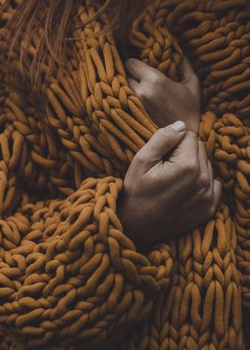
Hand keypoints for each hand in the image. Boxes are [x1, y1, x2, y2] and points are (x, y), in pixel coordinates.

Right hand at [117, 121, 221, 252]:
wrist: (137, 225)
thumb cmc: (136, 191)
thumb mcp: (141, 160)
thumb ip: (162, 138)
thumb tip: (181, 124)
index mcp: (187, 166)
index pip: (189, 136)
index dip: (173, 142)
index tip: (161, 156)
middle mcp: (203, 180)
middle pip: (200, 149)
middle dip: (184, 153)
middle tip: (165, 167)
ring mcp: (208, 197)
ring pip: (207, 166)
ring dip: (193, 167)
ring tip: (172, 179)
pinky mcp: (209, 209)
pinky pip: (214, 184)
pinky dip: (201, 182)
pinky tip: (184, 189)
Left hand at [125, 57, 200, 132]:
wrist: (181, 138)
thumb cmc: (189, 109)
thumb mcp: (192, 83)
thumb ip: (183, 64)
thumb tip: (175, 50)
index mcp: (154, 80)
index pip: (130, 63)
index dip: (134, 63)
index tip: (140, 66)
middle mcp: (140, 91)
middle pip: (122, 75)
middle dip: (129, 75)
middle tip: (138, 78)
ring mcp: (132, 104)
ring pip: (119, 88)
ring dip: (125, 87)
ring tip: (135, 89)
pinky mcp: (130, 115)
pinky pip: (120, 101)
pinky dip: (123, 98)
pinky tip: (132, 100)